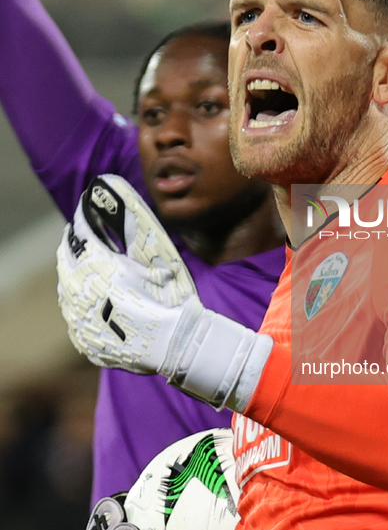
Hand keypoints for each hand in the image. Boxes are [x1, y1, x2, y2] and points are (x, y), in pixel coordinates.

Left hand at [57, 174, 200, 375]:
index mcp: (95, 267)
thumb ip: (132, 217)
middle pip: (68, 260)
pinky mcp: (85, 342)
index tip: (88, 211)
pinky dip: (81, 304)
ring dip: (75, 274)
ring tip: (88, 266)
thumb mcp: (157, 252)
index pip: (82, 234)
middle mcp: (79, 294)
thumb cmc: (172, 294)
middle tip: (83, 236)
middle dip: (75, 246)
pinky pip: (75, 317)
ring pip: (66, 289)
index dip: (86, 220)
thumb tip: (110, 183)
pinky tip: (93, 301)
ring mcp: (79, 322)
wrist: (179, 345)